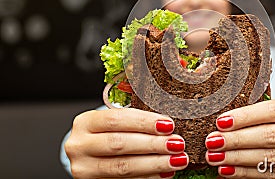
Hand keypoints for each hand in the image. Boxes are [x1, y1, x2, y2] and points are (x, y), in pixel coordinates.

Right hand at [64, 108, 187, 178]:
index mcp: (85, 122)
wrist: (89, 159)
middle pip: (119, 143)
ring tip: (177, 159)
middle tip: (178, 143)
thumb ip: (134, 120)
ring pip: (122, 167)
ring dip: (155, 164)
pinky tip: (165, 173)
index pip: (116, 119)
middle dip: (153, 144)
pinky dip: (148, 178)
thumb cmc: (107, 135)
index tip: (169, 124)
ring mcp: (84, 168)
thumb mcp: (113, 124)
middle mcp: (80, 145)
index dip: (144, 122)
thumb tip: (168, 122)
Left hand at [205, 99, 274, 177]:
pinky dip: (247, 173)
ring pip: (269, 158)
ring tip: (215, 156)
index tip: (220, 122)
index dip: (245, 117)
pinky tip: (229, 170)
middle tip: (212, 141)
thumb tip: (223, 122)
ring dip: (237, 158)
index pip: (273, 111)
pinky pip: (273, 176)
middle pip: (270, 136)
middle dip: (236, 140)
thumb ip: (261, 115)